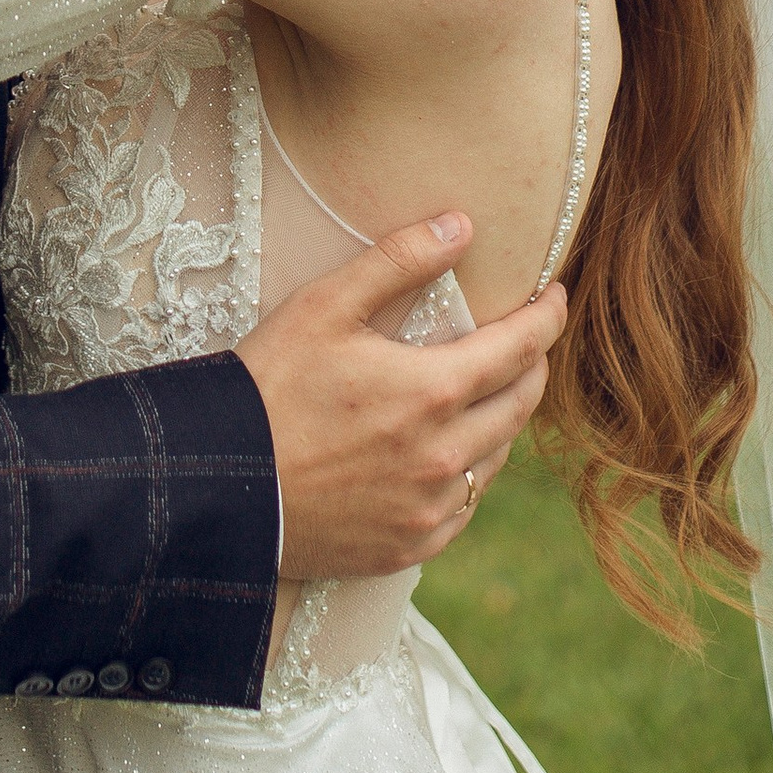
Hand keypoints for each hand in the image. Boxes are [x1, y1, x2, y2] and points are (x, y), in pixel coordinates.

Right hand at [239, 215, 566, 580]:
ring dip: (503, 419)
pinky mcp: (410, 546)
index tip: (554, 297)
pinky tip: (451, 455)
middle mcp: (445, 456)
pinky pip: (466, 507)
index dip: (546, 317)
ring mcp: (431, 508)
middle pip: (522, 404)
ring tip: (487, 393)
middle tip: (528, 341)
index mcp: (433, 391)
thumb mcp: (324, 306)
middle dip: (534, 365)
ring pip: (497, 457)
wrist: (219, 488)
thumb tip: (462, 225)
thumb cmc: (266, 387)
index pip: (522, 348)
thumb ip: (398, 260)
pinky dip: (470, 473)